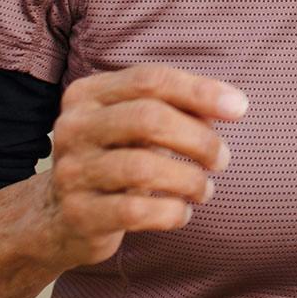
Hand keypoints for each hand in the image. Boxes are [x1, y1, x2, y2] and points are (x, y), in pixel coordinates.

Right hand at [39, 63, 246, 268]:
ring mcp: (72, 171)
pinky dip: (171, 212)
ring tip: (205, 190)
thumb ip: (176, 108)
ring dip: (189, 180)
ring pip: (143, 167)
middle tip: (222, 159)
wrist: (57, 218)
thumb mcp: (135, 126)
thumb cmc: (114, 159)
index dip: (200, 91)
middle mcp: (73, 127)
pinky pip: (135, 211)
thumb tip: (231, 106)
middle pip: (149, 118)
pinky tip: (182, 213)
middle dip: (199, 139)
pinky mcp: (78, 214)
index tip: (239, 109)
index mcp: (88, 94)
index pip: (150, 79)